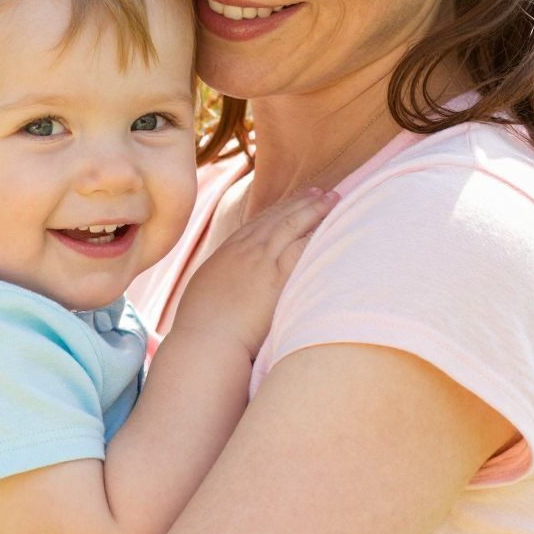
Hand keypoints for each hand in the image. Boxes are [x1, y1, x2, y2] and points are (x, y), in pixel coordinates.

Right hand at [172, 187, 332, 357]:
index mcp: (226, 253)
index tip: (293, 201)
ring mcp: (261, 262)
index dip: (278, 210)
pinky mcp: (276, 279)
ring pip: (291, 225)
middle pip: (277, 217)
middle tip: (320, 191)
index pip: (257, 223)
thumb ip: (221, 280)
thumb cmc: (201, 328)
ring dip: (313, 210)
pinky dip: (316, 234)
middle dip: (300, 202)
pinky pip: (302, 248)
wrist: (205, 342)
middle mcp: (244, 251)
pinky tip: (332, 226)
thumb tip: (227, 284)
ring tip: (332, 199)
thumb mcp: (205, 293)